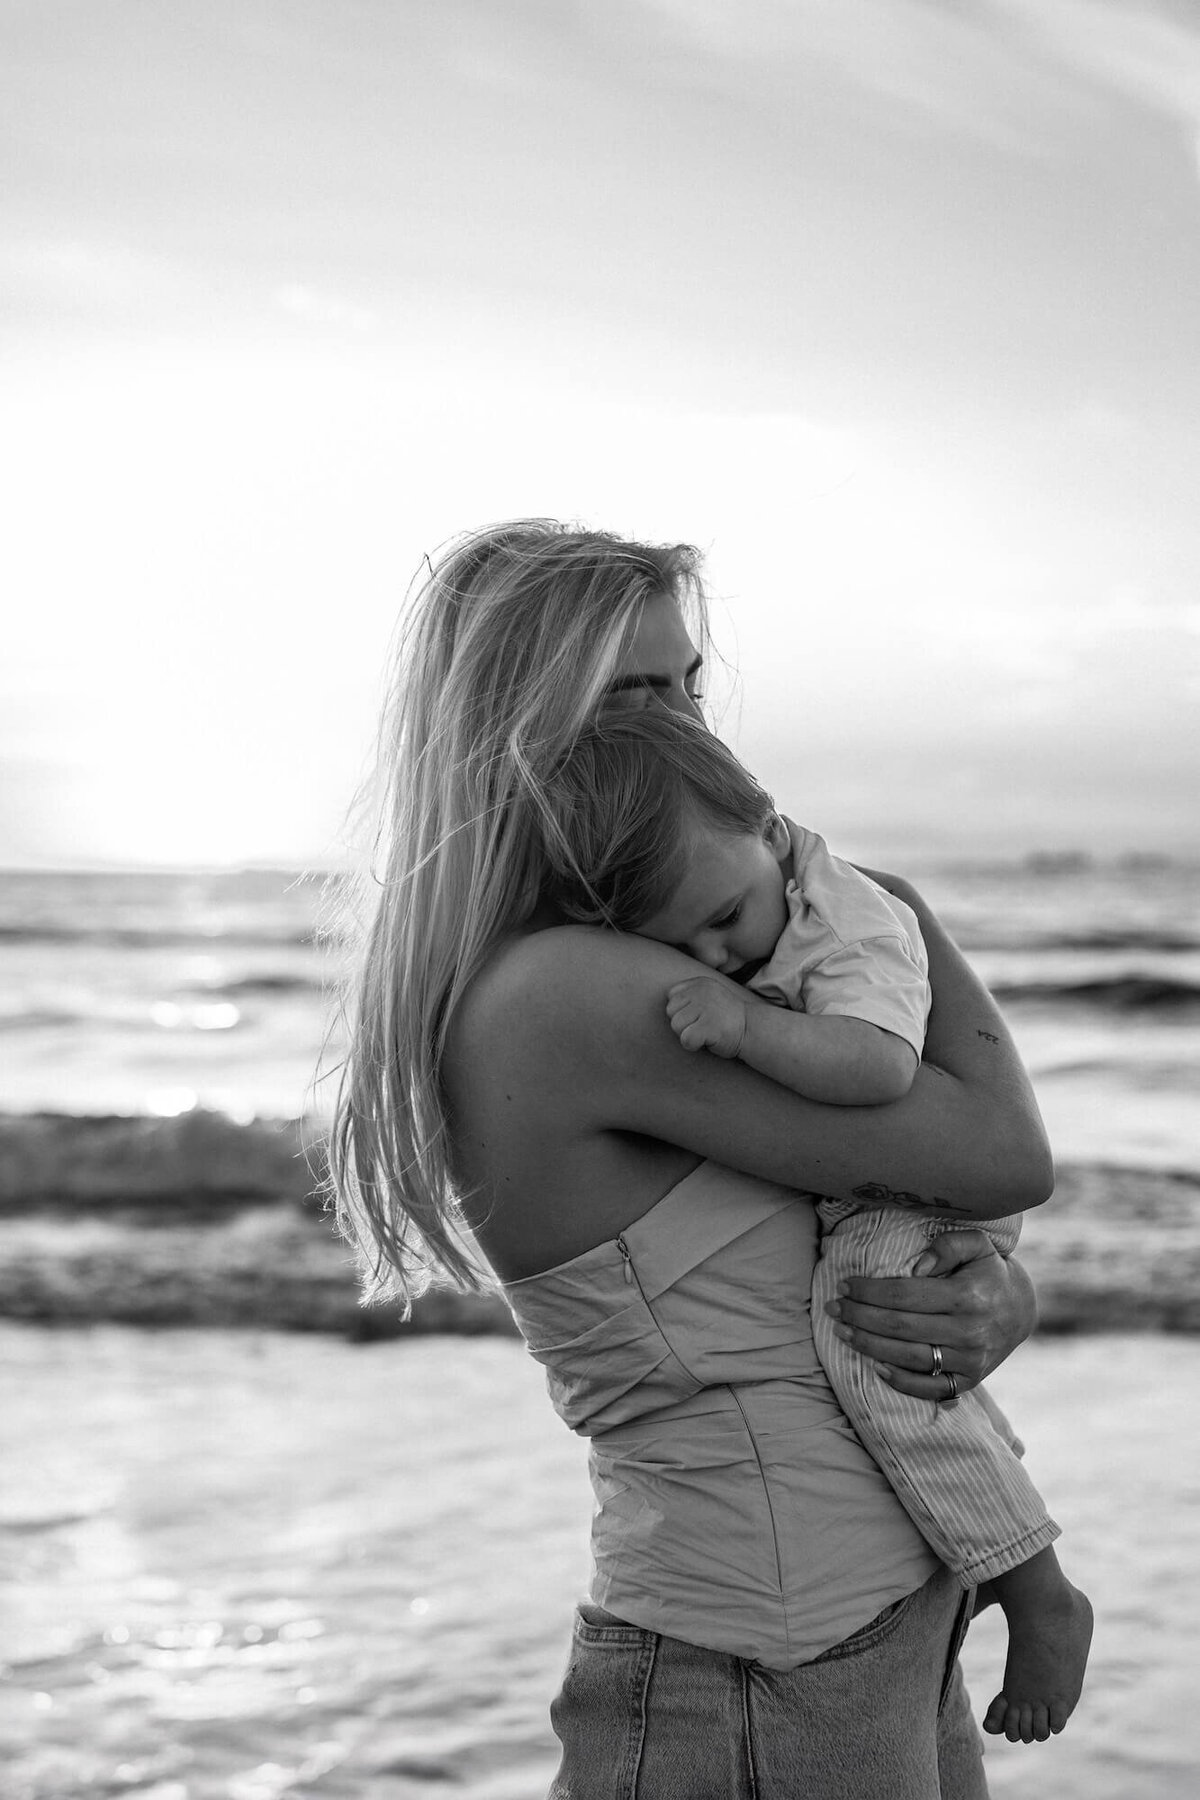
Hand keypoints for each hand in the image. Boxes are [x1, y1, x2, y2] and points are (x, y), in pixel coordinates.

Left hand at [666, 974, 748, 1057]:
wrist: (753, 1030)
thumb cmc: (726, 1019)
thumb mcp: (708, 997)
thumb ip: (690, 996)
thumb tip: (666, 1005)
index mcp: (699, 983)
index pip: (671, 997)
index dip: (682, 1012)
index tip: (699, 1016)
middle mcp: (701, 991)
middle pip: (671, 1012)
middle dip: (683, 1024)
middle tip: (704, 1025)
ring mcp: (706, 1007)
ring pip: (676, 1026)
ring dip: (688, 1034)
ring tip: (707, 1031)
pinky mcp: (709, 1025)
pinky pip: (686, 1040)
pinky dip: (694, 1046)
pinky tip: (709, 1040)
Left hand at [826, 1230, 1037, 1399]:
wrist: (1022, 1309)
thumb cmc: (988, 1271)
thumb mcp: (976, 1244)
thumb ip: (948, 1245)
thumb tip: (917, 1267)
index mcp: (968, 1295)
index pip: (905, 1294)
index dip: (869, 1291)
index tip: (845, 1285)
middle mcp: (970, 1331)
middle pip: (901, 1327)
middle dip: (860, 1317)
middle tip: (833, 1308)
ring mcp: (970, 1360)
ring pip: (909, 1358)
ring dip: (869, 1346)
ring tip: (843, 1332)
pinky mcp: (969, 1381)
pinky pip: (930, 1389)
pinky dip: (901, 1381)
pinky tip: (876, 1365)